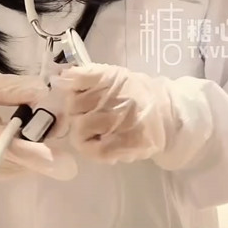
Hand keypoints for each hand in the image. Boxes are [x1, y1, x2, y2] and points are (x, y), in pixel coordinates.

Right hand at [0, 70, 75, 178]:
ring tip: (46, 131)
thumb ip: (13, 88)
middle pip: (20, 162)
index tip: (65, 162)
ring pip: (18, 169)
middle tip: (59, 128)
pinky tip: (28, 142)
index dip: (39, 155)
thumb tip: (42, 91)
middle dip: (45, 150)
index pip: (12, 148)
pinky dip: (24, 158)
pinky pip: (10, 169)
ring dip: (36, 155)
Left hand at [54, 63, 178, 163]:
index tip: (74, 93)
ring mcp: (125, 120)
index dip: (70, 88)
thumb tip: (60, 78)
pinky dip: (93, 149)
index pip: (77, 78)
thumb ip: (85, 76)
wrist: (168, 114)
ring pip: (81, 130)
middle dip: (75, 113)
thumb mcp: (113, 77)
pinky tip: (102, 144)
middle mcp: (118, 96)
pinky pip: (96, 150)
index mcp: (111, 77)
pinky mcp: (131, 142)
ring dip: (82, 134)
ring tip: (95, 132)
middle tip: (88, 116)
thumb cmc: (135, 94)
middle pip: (74, 106)